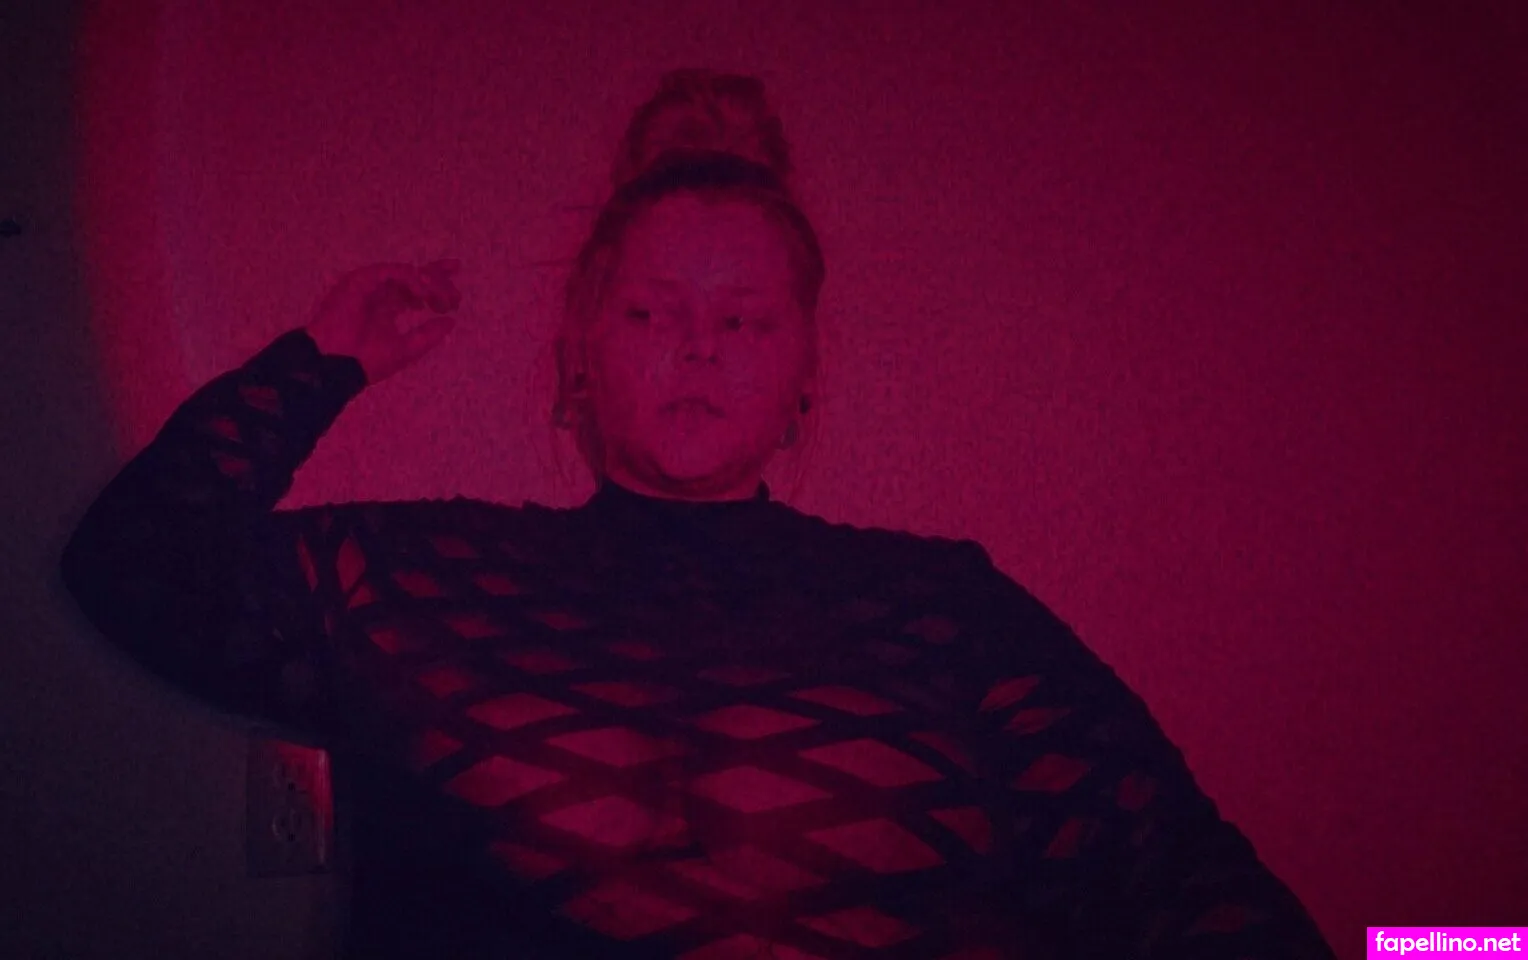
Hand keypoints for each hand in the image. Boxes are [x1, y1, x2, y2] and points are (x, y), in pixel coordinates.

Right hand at [305, 260, 460, 383]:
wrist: (337, 365)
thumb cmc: (366, 361)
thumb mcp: (406, 349)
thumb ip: (428, 335)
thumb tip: (451, 322)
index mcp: (386, 309)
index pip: (414, 291)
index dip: (436, 286)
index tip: (456, 294)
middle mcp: (379, 293)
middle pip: (413, 276)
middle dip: (438, 279)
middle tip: (455, 296)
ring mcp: (369, 285)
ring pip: (407, 272)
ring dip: (428, 283)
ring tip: (442, 300)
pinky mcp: (361, 280)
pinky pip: (393, 272)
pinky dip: (412, 279)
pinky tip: (423, 294)